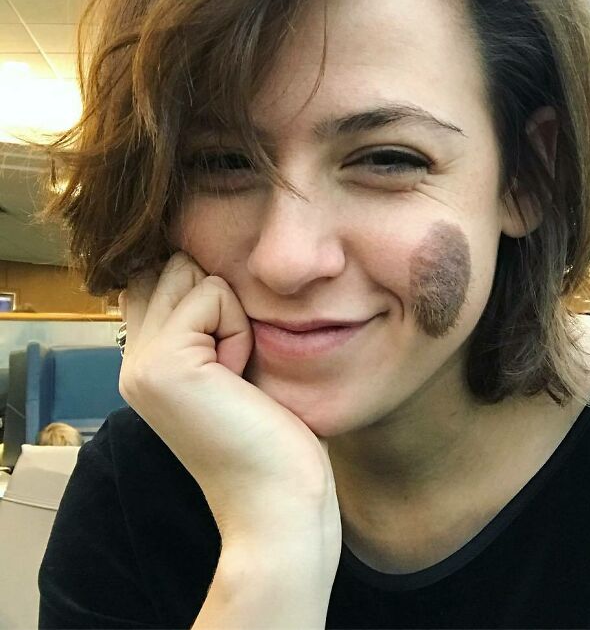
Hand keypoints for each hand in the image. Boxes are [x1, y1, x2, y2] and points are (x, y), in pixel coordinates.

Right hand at [118, 252, 340, 548]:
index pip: (156, 279)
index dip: (203, 293)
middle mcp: (132, 360)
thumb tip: (205, 270)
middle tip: (234, 362)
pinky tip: (240, 376)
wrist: (277, 502)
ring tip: (236, 368)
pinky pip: (211, 294)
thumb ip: (203, 324)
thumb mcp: (230, 367)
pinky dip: (239, 327)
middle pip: (171, 267)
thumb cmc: (270, 437)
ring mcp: (141, 362)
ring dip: (228, 309)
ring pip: (188, 272)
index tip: (229, 349)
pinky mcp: (163, 362)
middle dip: (217, 297)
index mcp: (145, 362)